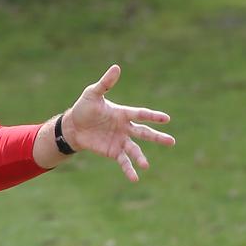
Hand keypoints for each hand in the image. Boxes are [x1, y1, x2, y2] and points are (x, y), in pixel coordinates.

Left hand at [64, 64, 174, 181]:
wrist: (73, 127)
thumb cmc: (84, 108)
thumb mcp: (93, 94)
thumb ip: (106, 83)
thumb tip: (116, 67)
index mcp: (123, 113)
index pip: (141, 114)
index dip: (153, 116)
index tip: (166, 118)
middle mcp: (125, 128)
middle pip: (144, 133)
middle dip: (157, 137)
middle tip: (172, 142)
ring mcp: (121, 141)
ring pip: (135, 150)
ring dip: (141, 158)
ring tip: (146, 165)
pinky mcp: (114, 152)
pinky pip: (124, 161)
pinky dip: (129, 170)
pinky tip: (135, 178)